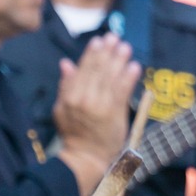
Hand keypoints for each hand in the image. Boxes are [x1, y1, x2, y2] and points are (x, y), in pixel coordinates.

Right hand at [52, 32, 140, 160]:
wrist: (85, 157)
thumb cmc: (74, 134)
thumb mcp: (61, 109)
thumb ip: (65, 85)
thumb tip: (66, 63)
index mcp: (71, 96)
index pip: (83, 69)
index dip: (92, 53)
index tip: (100, 40)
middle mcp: (85, 99)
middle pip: (99, 70)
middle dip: (108, 52)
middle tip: (116, 38)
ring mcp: (100, 106)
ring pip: (111, 78)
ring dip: (120, 60)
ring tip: (126, 48)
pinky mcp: (114, 114)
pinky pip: (123, 92)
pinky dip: (129, 78)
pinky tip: (134, 67)